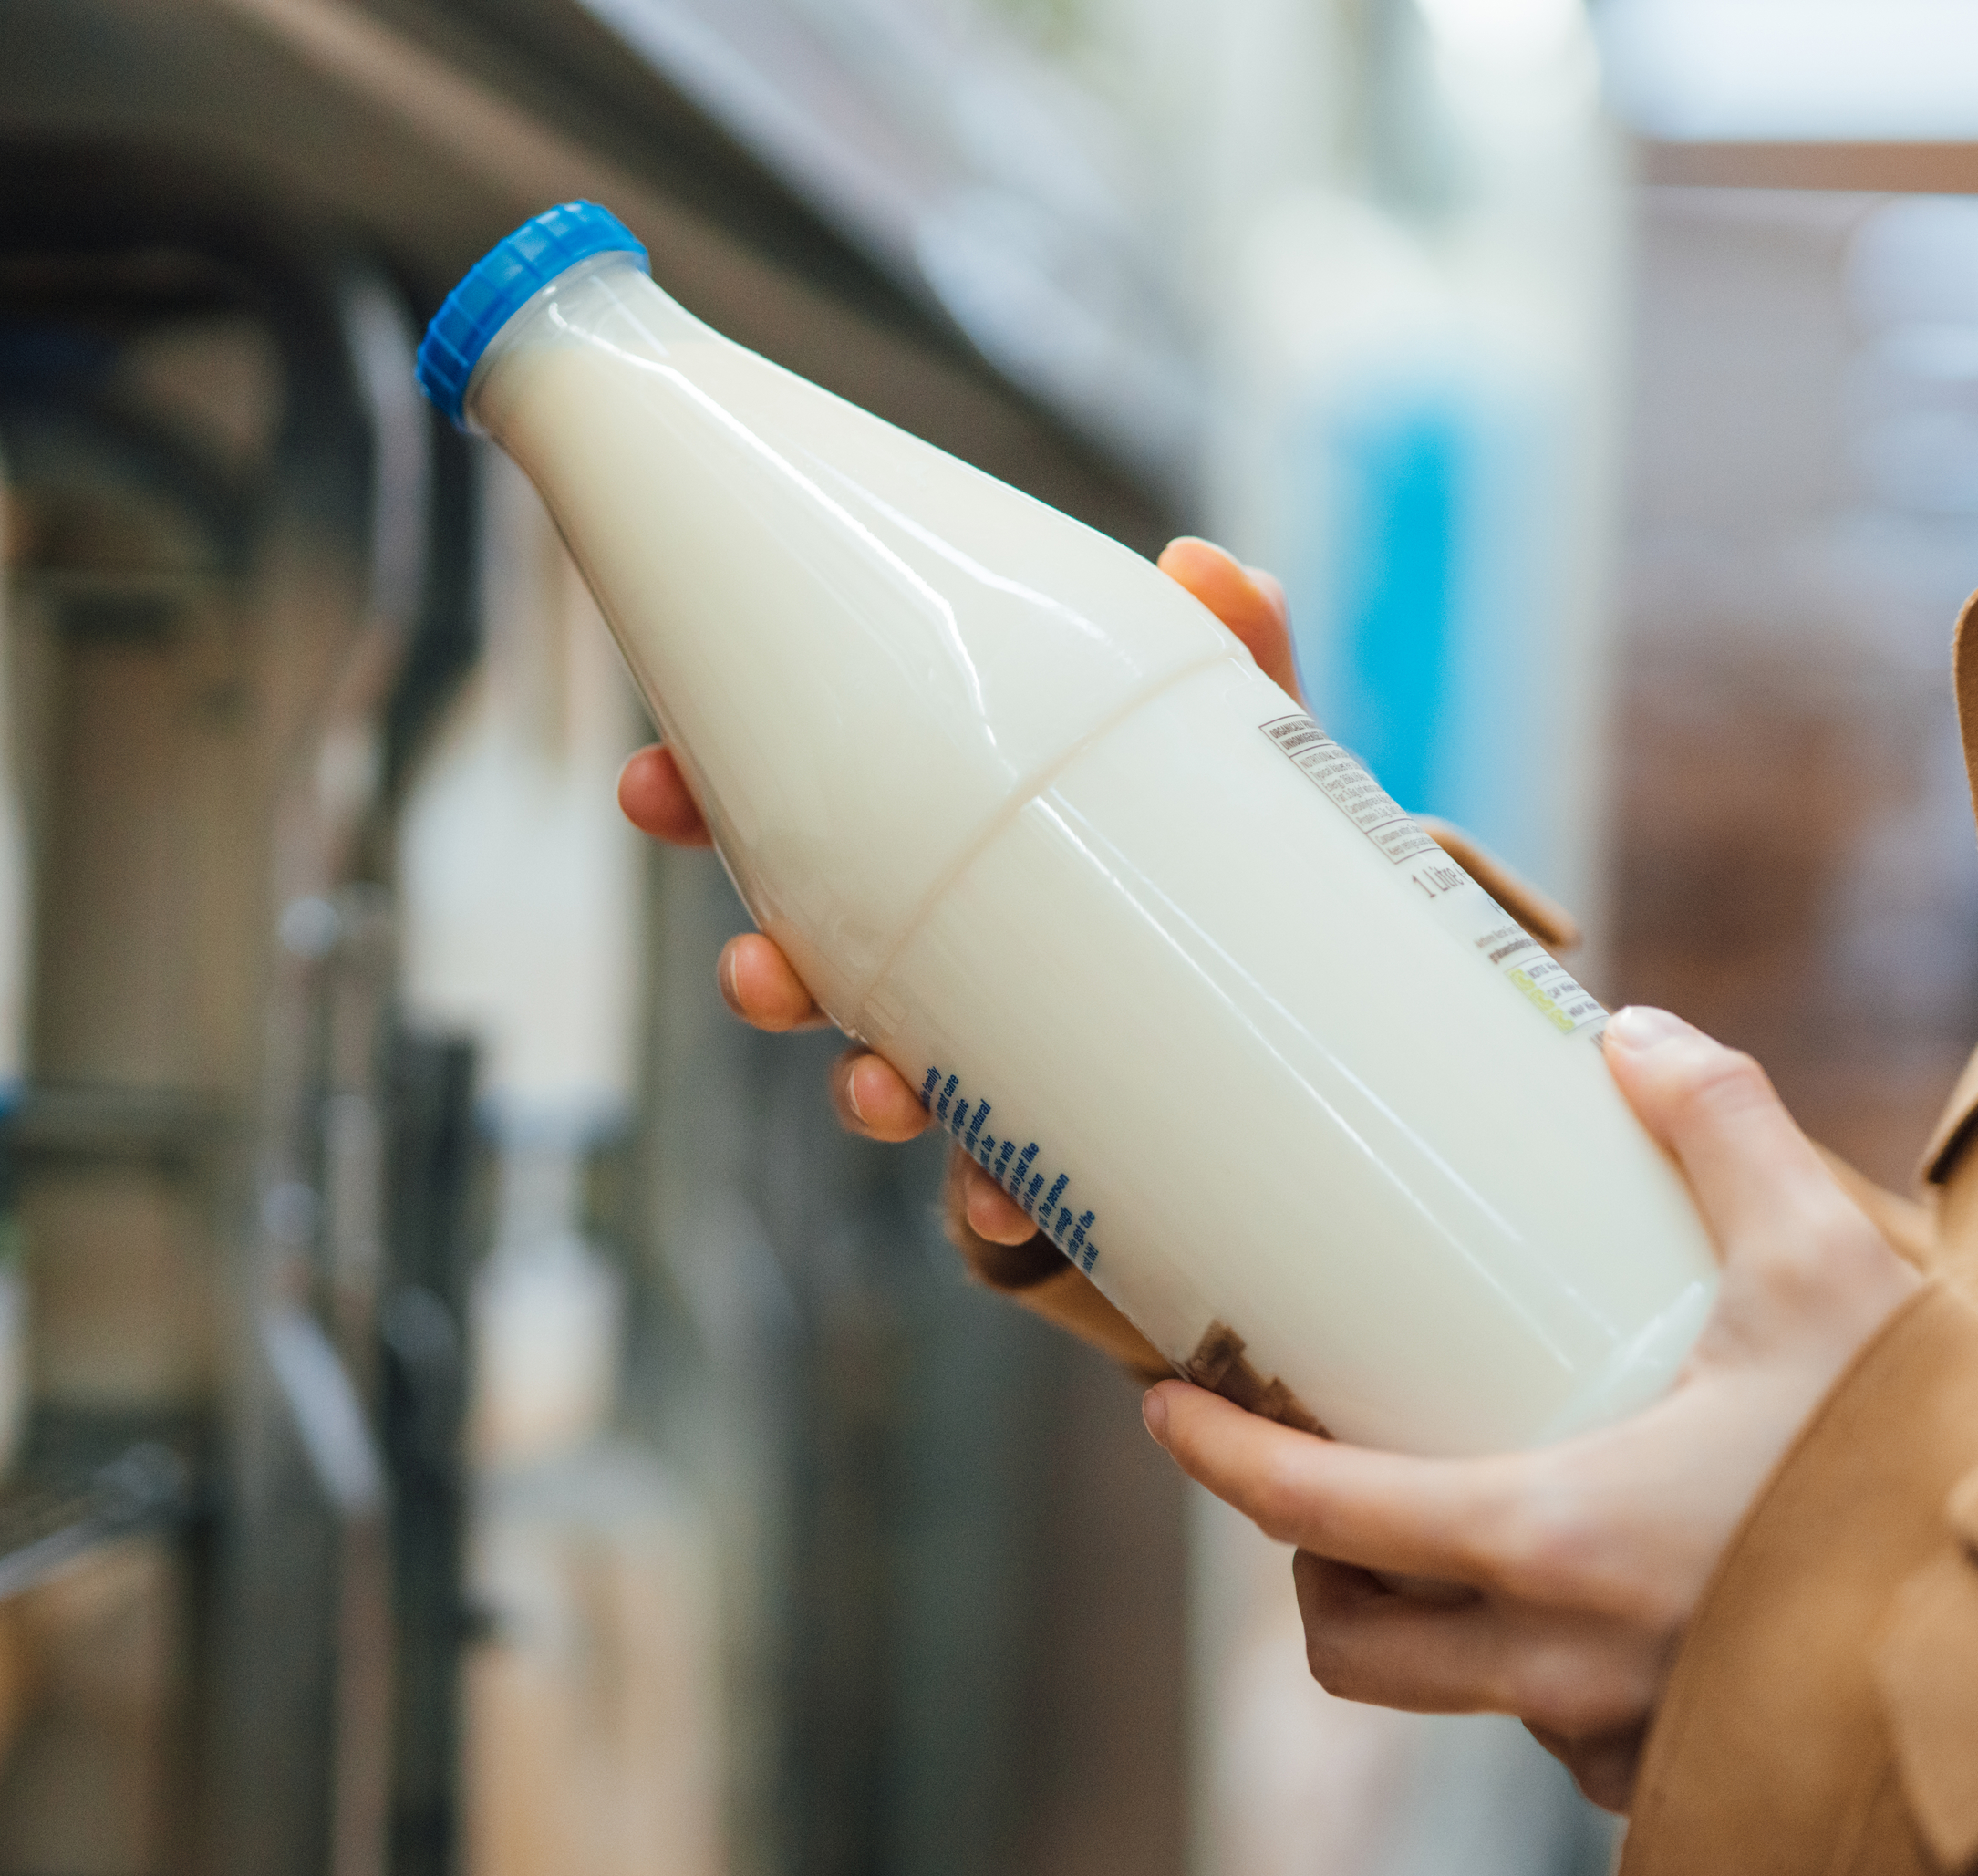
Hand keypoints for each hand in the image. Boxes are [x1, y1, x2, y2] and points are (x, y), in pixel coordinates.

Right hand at [616, 536, 1303, 1245]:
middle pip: (817, 967)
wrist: (1329, 1048)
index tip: (648, 787)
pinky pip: (1005, 1200)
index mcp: (957, 850)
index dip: (708, 805)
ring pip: (889, 1086)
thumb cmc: (1252, 877)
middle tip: (758, 974)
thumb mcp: (1247, 761)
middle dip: (769, 974)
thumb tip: (1208, 564)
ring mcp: (994, 1072)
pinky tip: (1009, 1208)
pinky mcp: (1061, 1166)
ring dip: (863, 1093)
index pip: (800, 821)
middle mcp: (952, 964)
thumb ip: (1235, 661)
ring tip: (878, 1093)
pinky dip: (995, 1206)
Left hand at [1139, 1009, 1922, 1811]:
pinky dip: (1562, 1676)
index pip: (1318, 1517)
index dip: (1221, 1460)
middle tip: (1330, 1492)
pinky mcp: (1697, 1795)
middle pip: (1355, 1649)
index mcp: (1552, 1544)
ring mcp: (1627, 1749)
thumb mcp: (1831, 1273)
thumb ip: (1726, 1137)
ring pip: (1470, 1698)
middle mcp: (1560, 1672)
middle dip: (1316, 1577)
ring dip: (1450, 1627)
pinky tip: (1626, 1602)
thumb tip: (1631, 1036)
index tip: (1168, 1410)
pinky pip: (1579, 1742)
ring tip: (1490, 1528)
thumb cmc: (1940, 1472)